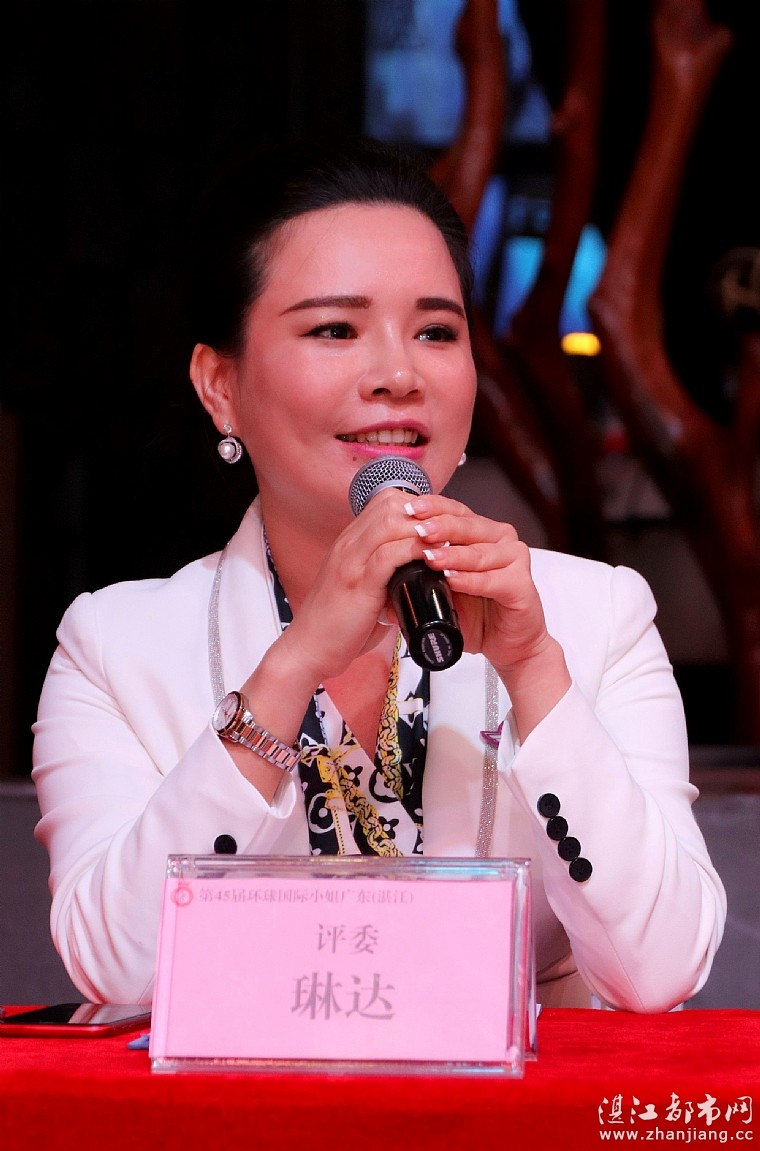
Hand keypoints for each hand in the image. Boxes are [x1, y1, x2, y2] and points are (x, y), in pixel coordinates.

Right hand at [273, 487, 431, 684]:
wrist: (309, 649)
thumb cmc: (338, 624)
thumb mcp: (363, 588)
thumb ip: (385, 575)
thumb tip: (417, 573)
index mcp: (350, 542)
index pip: (385, 501)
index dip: (418, 506)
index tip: (439, 524)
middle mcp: (348, 544)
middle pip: (390, 503)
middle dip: (426, 513)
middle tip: (449, 531)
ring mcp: (351, 561)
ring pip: (390, 522)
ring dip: (424, 530)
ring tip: (447, 543)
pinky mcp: (357, 583)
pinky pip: (389, 555)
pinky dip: (414, 553)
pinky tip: (432, 561)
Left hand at [401, 493, 571, 736]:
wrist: (506, 644)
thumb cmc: (475, 613)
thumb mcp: (442, 587)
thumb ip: (423, 569)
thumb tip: (384, 560)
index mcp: (481, 532)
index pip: (454, 511)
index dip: (432, 508)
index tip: (408, 508)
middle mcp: (501, 539)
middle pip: (468, 526)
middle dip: (440, 527)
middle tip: (418, 530)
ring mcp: (515, 560)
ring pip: (480, 552)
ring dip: (453, 555)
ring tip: (429, 557)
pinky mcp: (523, 585)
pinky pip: (494, 580)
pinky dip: (472, 581)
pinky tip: (453, 580)